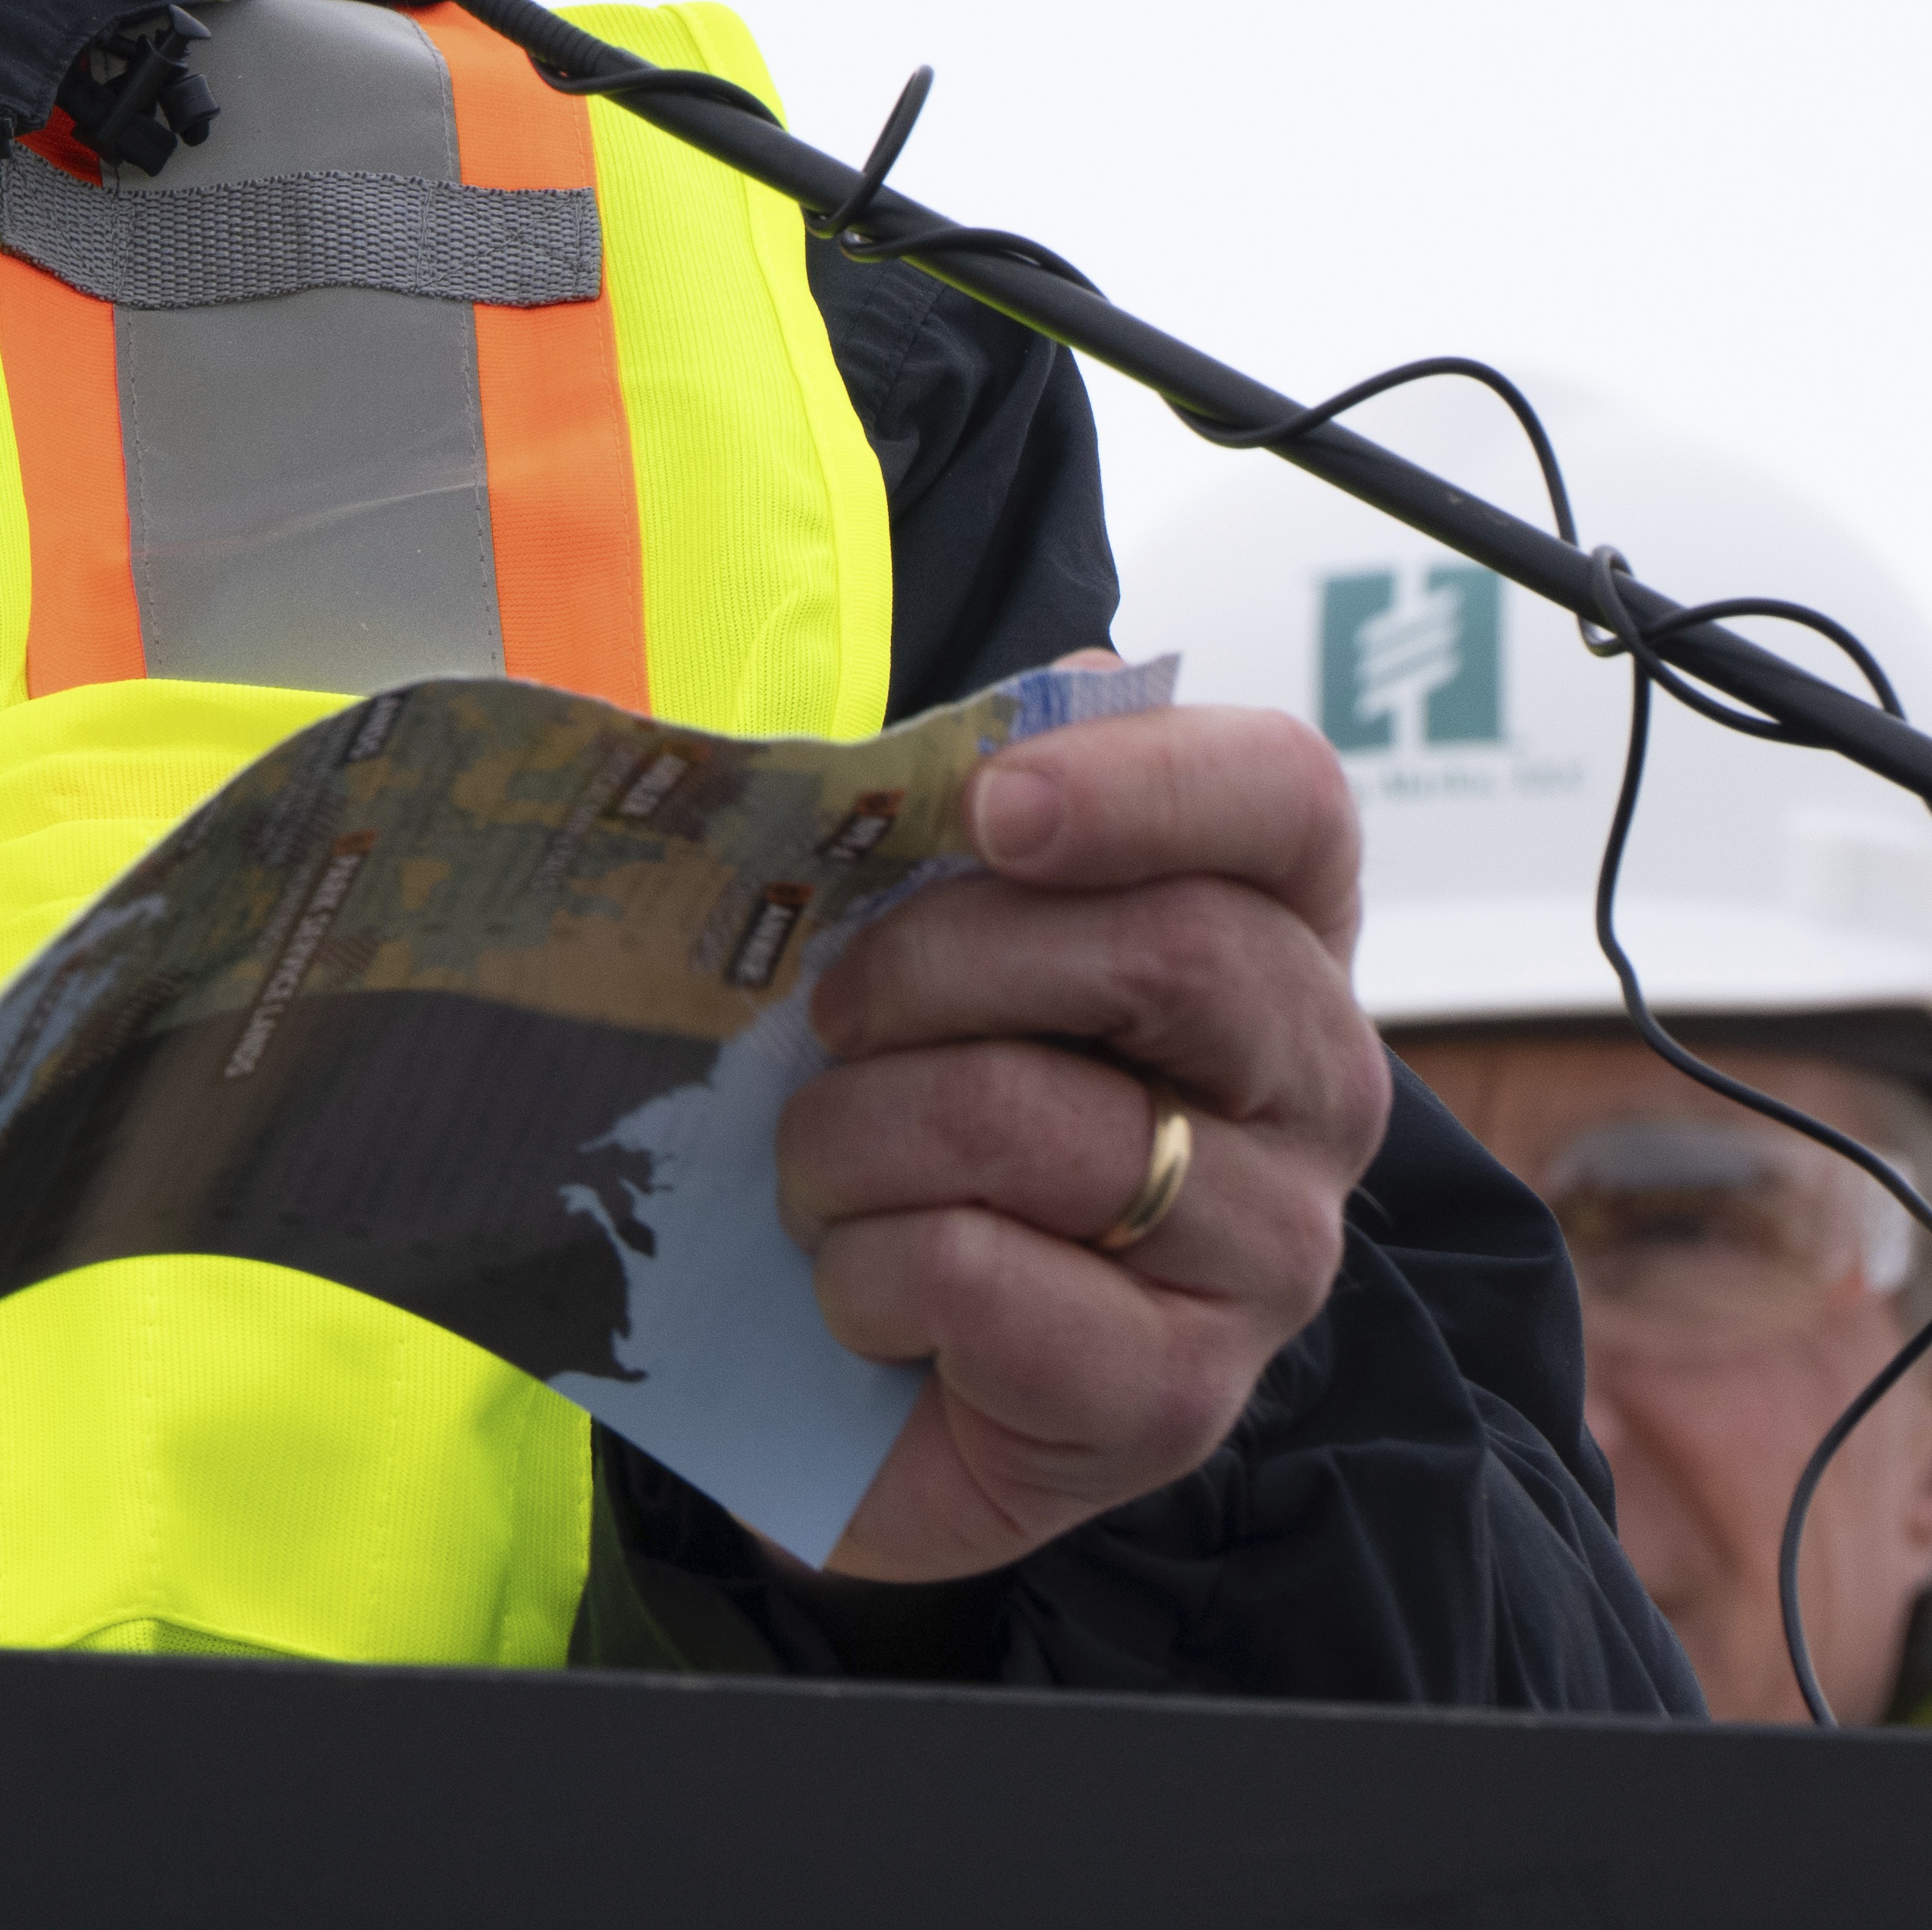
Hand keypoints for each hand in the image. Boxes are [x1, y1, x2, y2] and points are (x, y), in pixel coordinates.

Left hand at [787, 697, 1383, 1581]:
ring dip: (849, 1134)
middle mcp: (1315, 1088)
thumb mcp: (933, 951)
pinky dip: (859, 1270)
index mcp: (1274, 934)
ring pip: (1017, 1114)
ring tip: (823, 1174)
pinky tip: (867, 1294)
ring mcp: (1272, 1253)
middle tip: (829, 1017)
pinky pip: (967, 1269)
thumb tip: (957, 743)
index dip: (1143, 779)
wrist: (889, 1395)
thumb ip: (954, 828)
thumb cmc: (915, 1116)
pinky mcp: (1177, 1394)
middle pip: (1163, 951)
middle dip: (929, 965)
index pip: (1286, 798)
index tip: (991, 807)